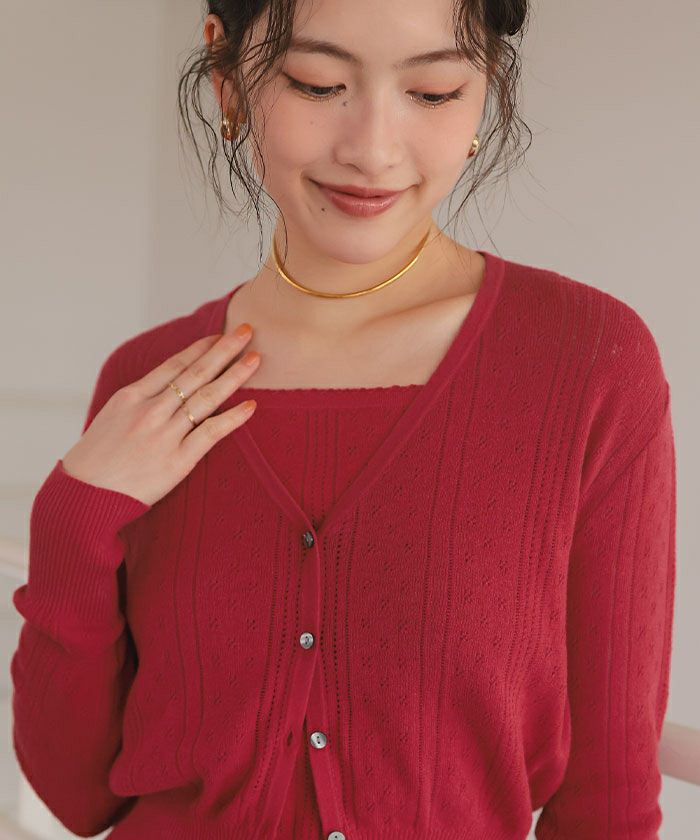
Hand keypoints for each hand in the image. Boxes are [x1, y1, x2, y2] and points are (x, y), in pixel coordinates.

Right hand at [60, 328, 260, 505]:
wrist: (83, 496)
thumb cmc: (95, 460)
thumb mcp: (111, 417)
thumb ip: (138, 402)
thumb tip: (163, 391)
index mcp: (132, 396)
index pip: (174, 365)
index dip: (200, 348)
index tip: (219, 335)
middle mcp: (150, 410)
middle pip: (195, 373)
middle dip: (224, 349)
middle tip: (247, 330)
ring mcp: (165, 434)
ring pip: (207, 397)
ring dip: (235, 375)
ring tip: (256, 359)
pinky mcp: (177, 461)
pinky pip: (210, 433)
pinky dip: (233, 418)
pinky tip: (251, 406)